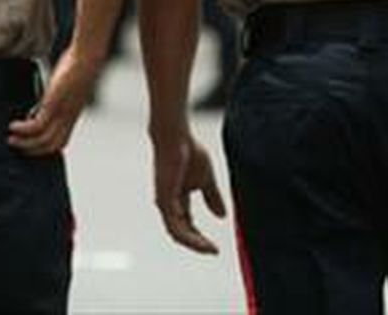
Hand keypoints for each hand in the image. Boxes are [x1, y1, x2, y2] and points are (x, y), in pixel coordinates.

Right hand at [6, 52, 100, 156]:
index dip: (45, 149)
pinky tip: (13, 125)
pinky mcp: (55, 103)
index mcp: (72, 115)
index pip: (60, 142)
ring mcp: (62, 111)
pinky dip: (23, 129)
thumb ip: (55, 98)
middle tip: (16, 146)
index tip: (29, 147)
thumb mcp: (65, 88)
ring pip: (44, 140)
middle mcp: (68, 117)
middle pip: (53, 146)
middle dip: (33, 151)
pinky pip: (38, 125)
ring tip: (10, 138)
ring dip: (25, 143)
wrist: (88, 56)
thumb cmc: (77, 67)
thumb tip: (40, 104)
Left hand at [151, 131, 225, 253]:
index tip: (216, 247)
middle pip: (181, 233)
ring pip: (177, 232)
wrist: (176, 136)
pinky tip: (197, 237)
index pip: (187, 226)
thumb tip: (223, 216)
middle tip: (213, 251)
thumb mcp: (206, 179)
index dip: (200, 238)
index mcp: (177, 201)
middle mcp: (169, 205)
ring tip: (208, 248)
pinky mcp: (164, 197)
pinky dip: (185, 232)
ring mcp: (165, 202)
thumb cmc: (188, 153)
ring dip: (193, 242)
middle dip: (198, 244)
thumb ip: (212, 197)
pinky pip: (173, 222)